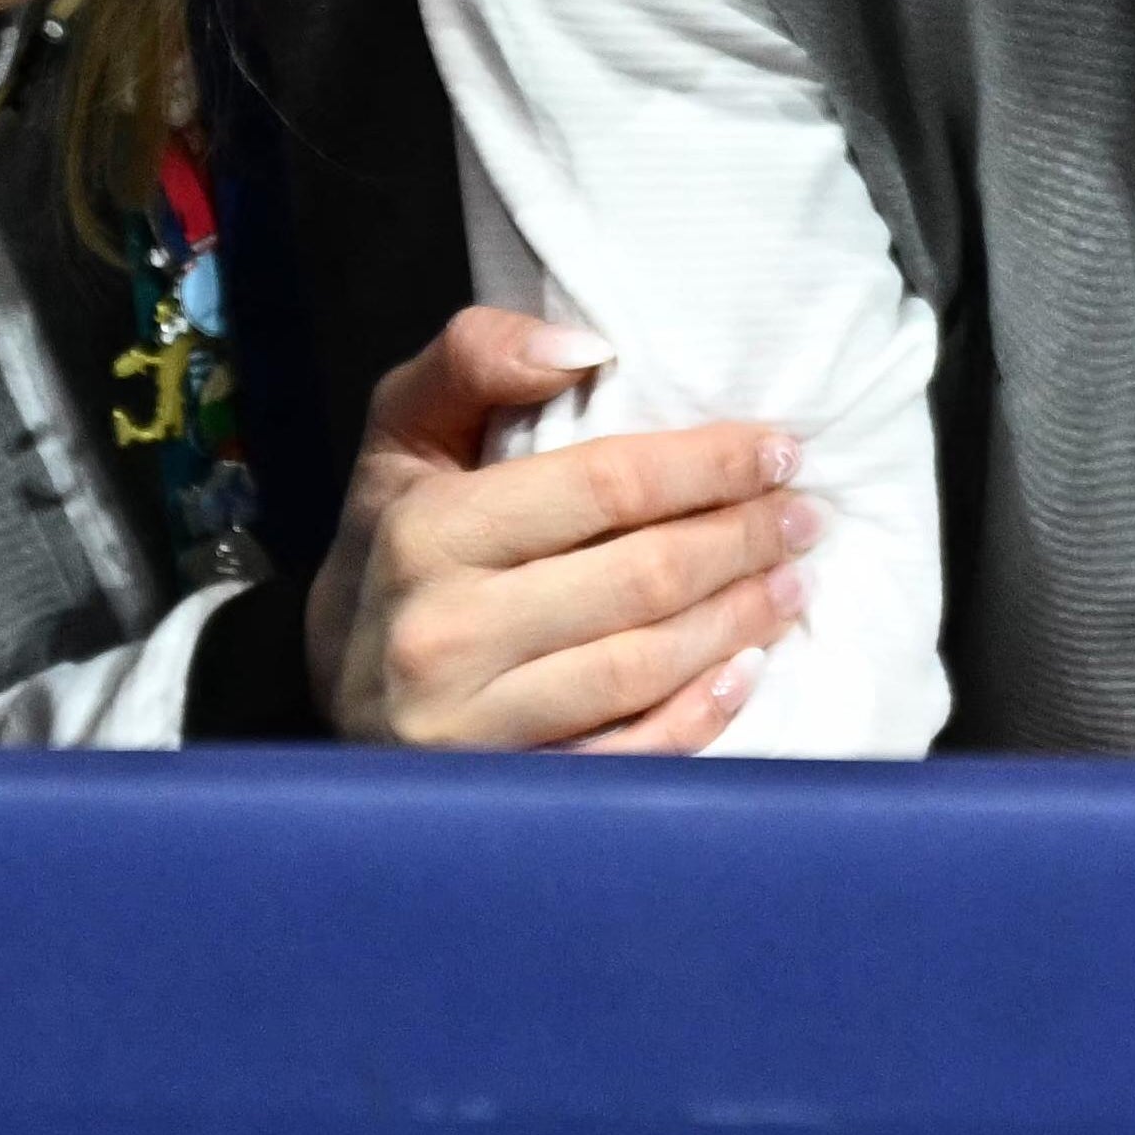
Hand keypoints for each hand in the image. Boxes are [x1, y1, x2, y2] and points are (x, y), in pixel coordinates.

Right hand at [308, 309, 819, 751]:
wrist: (330, 685)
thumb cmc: (392, 541)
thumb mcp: (404, 432)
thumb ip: (474, 359)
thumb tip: (587, 346)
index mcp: (426, 529)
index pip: (604, 485)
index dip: (707, 464)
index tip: (777, 448)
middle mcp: (443, 632)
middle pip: (641, 578)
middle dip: (743, 539)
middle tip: (804, 517)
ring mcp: (472, 725)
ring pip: (644, 666)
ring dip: (739, 620)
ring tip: (791, 582)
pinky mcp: (503, 788)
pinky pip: (627, 758)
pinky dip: (699, 716)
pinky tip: (745, 673)